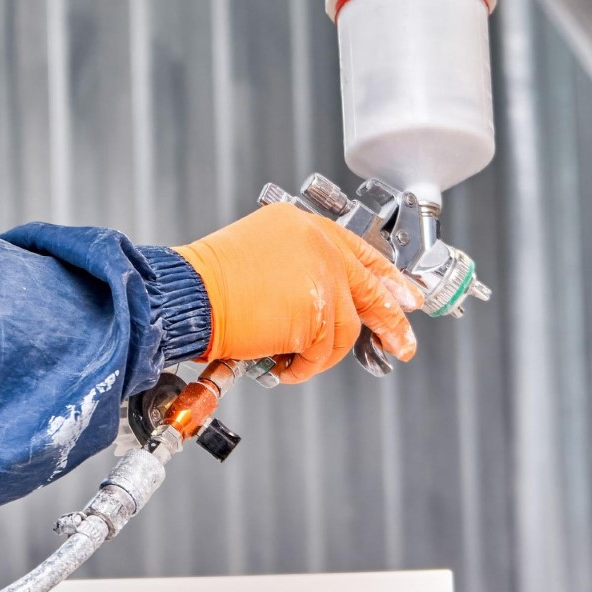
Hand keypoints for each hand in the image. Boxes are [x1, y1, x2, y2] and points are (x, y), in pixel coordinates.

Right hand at [173, 203, 423, 383]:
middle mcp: (319, 244)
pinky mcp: (317, 313)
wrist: (187, 295)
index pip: (358, 251)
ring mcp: (322, 276)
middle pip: (369, 287)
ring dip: (320, 354)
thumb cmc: (206, 283)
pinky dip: (305, 366)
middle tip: (401, 342)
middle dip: (390, 321)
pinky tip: (283, 365)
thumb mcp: (259, 258)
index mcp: (304, 226)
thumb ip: (300, 271)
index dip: (385, 277)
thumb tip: (324, 303)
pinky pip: (324, 351)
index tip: (404, 296)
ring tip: (292, 360)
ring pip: (345, 328)